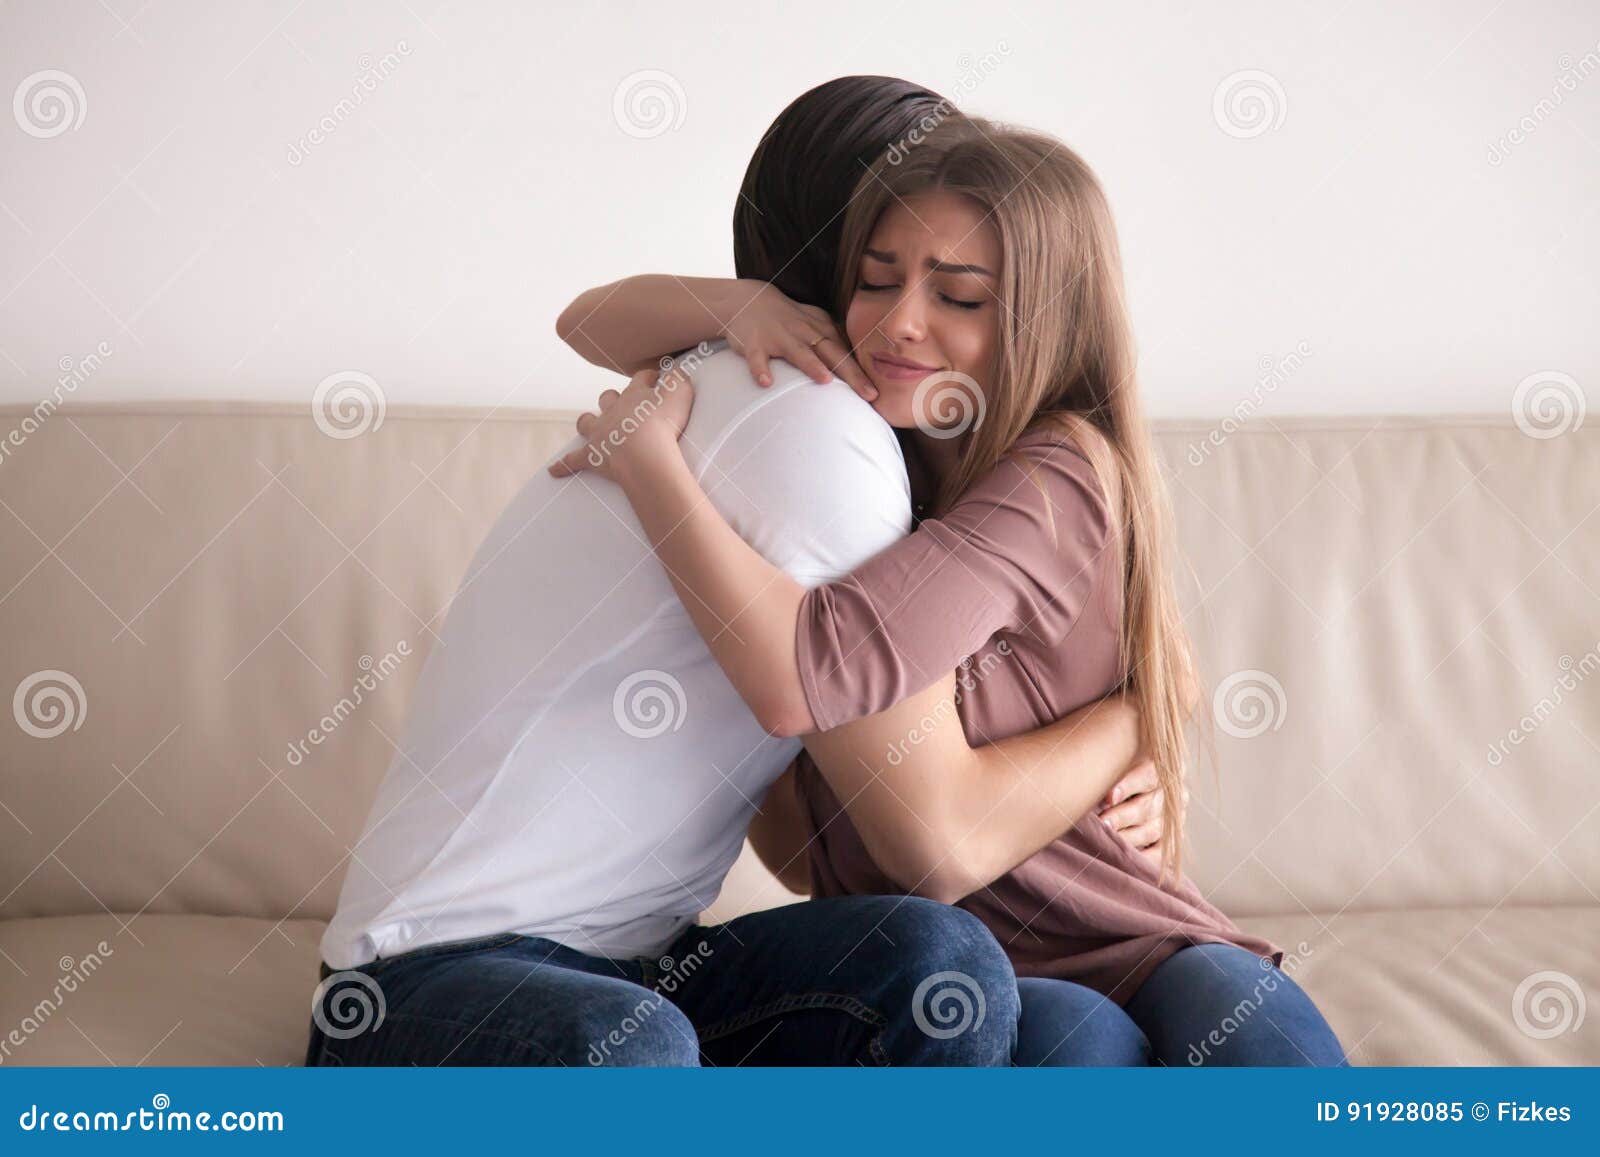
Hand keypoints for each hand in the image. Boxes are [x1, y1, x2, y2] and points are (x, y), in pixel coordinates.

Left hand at [547, 366, 693, 483]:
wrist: (644, 454)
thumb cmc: (664, 424)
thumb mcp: (680, 394)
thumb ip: (679, 379)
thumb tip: (677, 370)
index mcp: (634, 395)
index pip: (641, 379)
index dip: (649, 377)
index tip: (656, 378)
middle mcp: (613, 411)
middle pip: (608, 399)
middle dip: (613, 399)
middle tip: (621, 403)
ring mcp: (600, 433)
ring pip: (587, 422)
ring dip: (588, 422)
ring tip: (589, 424)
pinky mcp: (592, 456)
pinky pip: (573, 460)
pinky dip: (563, 465)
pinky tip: (553, 470)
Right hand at [718, 280, 876, 400]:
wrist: (748, 300)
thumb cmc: (788, 320)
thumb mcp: (815, 324)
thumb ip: (835, 341)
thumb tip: (859, 364)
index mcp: (820, 329)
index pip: (845, 352)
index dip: (862, 372)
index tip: (875, 393)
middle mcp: (803, 332)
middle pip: (831, 353)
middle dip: (851, 373)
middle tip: (868, 394)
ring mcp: (779, 336)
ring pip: (798, 352)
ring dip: (811, 365)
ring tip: (825, 380)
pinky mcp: (754, 343)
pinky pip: (757, 357)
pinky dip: (760, 369)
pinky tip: (765, 382)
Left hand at [1097, 757, 1187, 866]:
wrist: (1128, 791)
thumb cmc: (1111, 770)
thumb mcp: (1115, 761)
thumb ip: (1107, 765)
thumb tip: (1084, 771)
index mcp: (1160, 766)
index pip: (1148, 774)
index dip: (1128, 785)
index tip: (1109, 796)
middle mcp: (1170, 793)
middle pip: (1147, 806)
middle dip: (1122, 816)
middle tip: (1102, 823)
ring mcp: (1171, 819)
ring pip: (1151, 830)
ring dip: (1127, 837)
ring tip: (1106, 840)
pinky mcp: (1169, 841)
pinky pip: (1160, 853)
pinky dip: (1143, 857)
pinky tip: (1124, 857)